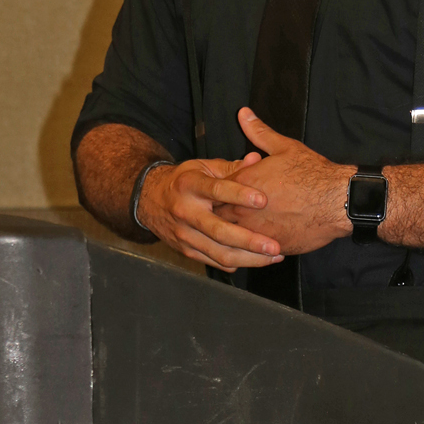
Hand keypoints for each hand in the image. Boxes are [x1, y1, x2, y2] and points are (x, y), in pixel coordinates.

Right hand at [137, 152, 285, 271]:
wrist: (149, 200)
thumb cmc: (184, 181)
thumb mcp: (203, 167)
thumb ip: (232, 168)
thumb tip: (257, 160)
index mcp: (190, 185)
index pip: (217, 190)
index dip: (240, 195)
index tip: (263, 200)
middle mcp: (186, 211)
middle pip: (220, 231)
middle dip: (250, 241)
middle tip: (274, 246)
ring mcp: (185, 234)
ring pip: (219, 252)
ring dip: (249, 258)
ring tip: (273, 257)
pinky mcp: (186, 250)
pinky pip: (214, 261)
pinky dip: (238, 263)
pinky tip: (257, 260)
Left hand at [214, 107, 354, 254]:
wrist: (337, 201)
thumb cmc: (312, 173)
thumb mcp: (284, 147)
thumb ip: (259, 133)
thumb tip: (243, 114)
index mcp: (243, 183)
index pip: (215, 189)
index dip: (219, 190)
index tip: (222, 191)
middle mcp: (243, 209)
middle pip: (217, 215)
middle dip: (219, 212)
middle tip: (224, 211)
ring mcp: (255, 231)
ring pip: (230, 236)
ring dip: (231, 232)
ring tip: (239, 229)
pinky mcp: (270, 247)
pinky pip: (251, 251)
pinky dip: (250, 247)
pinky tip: (255, 244)